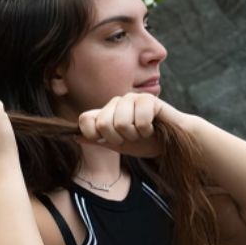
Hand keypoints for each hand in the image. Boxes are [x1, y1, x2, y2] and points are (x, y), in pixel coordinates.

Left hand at [76, 93, 192, 157]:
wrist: (170, 142)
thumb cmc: (144, 143)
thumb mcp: (117, 146)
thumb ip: (98, 141)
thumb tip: (75, 137)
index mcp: (106, 112)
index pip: (84, 119)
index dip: (93, 134)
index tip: (108, 141)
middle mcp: (116, 102)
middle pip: (102, 124)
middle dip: (118, 139)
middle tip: (131, 137)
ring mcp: (131, 98)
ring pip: (120, 123)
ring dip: (134, 135)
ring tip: (143, 132)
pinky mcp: (148, 99)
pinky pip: (139, 120)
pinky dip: (147, 130)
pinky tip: (152, 127)